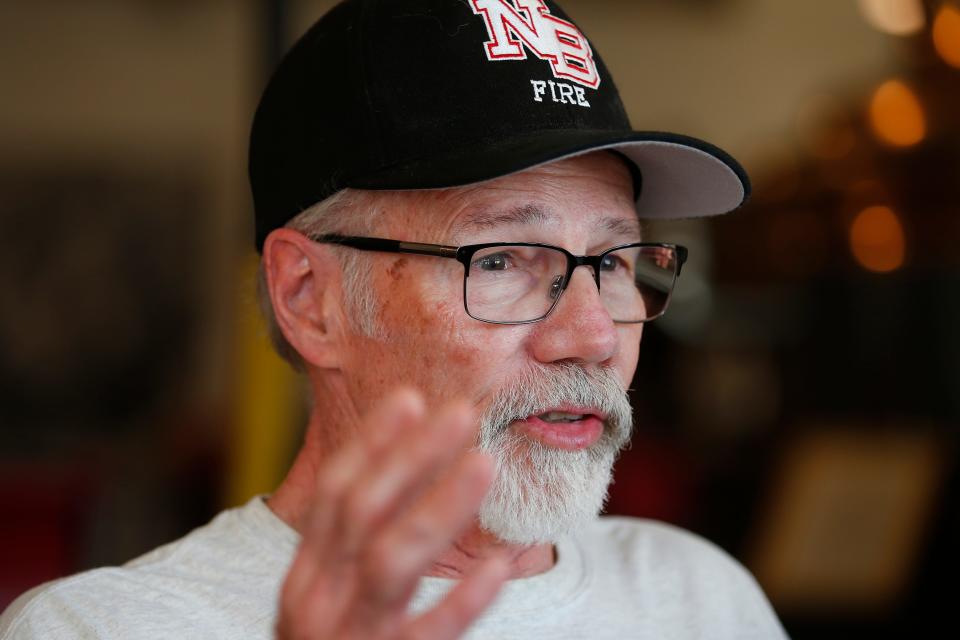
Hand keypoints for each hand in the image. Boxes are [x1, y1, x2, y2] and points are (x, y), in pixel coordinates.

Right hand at [276, 389, 508, 638]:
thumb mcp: (329, 602)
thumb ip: (352, 553)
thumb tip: (403, 478)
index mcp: (306, 579)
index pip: (335, 496)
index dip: (372, 444)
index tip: (411, 398)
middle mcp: (315, 604)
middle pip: (362, 513)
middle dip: (410, 458)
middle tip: (460, 412)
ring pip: (390, 561)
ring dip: (437, 507)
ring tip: (485, 463)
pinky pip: (425, 638)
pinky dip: (462, 602)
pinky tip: (499, 568)